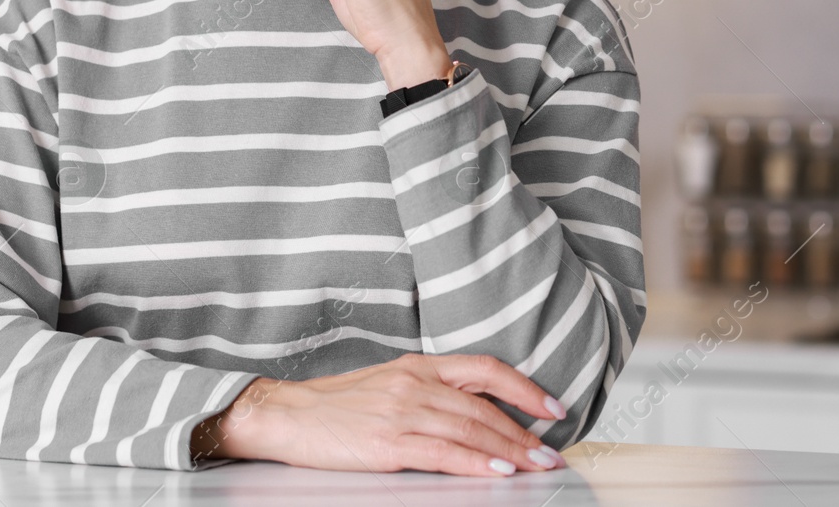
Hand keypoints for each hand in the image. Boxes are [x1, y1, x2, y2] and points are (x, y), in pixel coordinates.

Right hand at [192, 353, 567, 476]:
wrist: (285, 413)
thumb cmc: (333, 405)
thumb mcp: (385, 384)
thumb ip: (426, 393)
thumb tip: (470, 415)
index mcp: (415, 365)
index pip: (483, 369)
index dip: (523, 388)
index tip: (551, 407)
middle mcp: (413, 382)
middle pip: (483, 406)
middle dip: (525, 432)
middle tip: (553, 453)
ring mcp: (401, 411)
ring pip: (471, 429)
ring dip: (512, 450)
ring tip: (538, 466)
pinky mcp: (387, 442)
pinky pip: (443, 453)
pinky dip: (477, 463)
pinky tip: (498, 472)